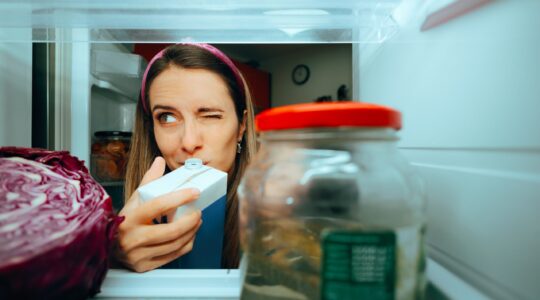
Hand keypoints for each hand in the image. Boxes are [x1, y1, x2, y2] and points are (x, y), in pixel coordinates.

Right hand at [115, 157, 202, 271]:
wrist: (108, 247)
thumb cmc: (125, 221)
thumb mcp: (134, 200)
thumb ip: (148, 181)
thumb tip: (159, 161)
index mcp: (129, 218)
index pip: (158, 205)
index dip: (179, 198)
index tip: (194, 192)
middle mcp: (132, 238)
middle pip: (170, 231)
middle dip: (191, 221)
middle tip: (198, 211)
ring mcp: (138, 255)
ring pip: (174, 244)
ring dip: (192, 232)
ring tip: (196, 222)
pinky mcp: (144, 266)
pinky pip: (173, 256)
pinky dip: (186, 244)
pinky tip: (189, 236)